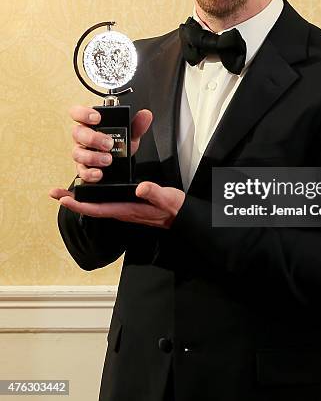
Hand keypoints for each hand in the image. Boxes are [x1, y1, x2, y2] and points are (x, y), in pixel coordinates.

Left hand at [50, 182, 185, 228]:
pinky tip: (90, 190)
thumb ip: (154, 192)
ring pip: (97, 205)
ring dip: (81, 199)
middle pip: (92, 208)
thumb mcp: (167, 198)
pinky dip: (94, 196)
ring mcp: (124, 208)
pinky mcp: (128, 204)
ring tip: (66, 191)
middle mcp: (122, 211)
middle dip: (73, 201)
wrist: (181, 216)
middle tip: (55, 192)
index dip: (79, 205)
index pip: (98, 209)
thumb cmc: (174, 208)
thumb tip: (139, 188)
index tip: (64, 199)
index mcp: (128, 210)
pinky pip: (105, 202)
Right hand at [68, 105, 152, 183]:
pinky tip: (99, 173)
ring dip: (93, 157)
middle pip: (77, 133)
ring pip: (78, 153)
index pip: (78, 113)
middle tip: (109, 143)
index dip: (83, 113)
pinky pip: (81, 172)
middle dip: (93, 138)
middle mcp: (83, 138)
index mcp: (91, 125)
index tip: (97, 118)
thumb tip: (146, 115)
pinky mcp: (83, 169)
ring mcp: (82, 153)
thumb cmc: (120, 146)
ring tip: (108, 159)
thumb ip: (137, 125)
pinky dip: (90, 173)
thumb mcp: (130, 135)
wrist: (121, 166)